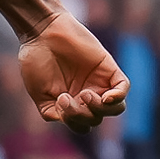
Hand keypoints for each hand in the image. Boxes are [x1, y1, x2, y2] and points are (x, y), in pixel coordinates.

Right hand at [17, 14, 128, 134]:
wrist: (42, 33)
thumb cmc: (36, 60)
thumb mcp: (39, 93)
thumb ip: (51, 112)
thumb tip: (66, 120)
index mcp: (71, 103)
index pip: (82, 125)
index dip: (74, 122)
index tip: (59, 104)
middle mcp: (87, 95)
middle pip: (96, 118)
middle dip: (81, 114)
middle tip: (65, 96)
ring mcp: (99, 82)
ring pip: (114, 109)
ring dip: (100, 109)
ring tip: (84, 94)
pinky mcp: (109, 69)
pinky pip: (123, 88)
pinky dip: (118, 97)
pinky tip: (106, 97)